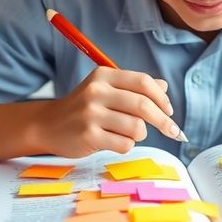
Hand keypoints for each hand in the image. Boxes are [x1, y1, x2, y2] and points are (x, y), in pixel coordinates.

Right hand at [36, 67, 179, 157]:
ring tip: (126, 133)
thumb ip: (133, 87)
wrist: (48, 125)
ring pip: (136, 127)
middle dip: (163, 120)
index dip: (161, 98)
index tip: (169, 110)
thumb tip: (164, 87)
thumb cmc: (82, 108)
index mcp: (104, 76)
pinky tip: (113, 141)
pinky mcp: (88, 136)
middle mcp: (96, 92)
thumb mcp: (105, 90)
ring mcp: (91, 114)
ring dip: (140, 134)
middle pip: (143, 106)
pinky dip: (126, 145)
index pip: (143, 82)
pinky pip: (124, 144)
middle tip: (173, 131)